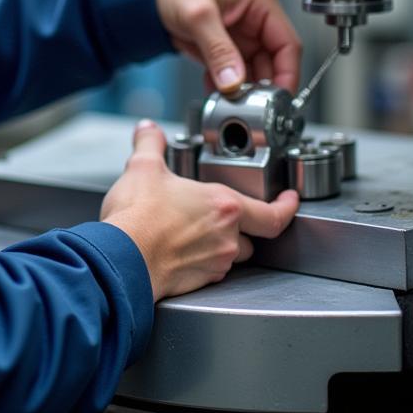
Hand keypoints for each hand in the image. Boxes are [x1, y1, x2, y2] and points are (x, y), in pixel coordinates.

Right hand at [101, 121, 299, 300]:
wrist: (122, 259)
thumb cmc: (139, 218)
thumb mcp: (144, 168)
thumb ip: (151, 144)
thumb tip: (148, 130)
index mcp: (223, 206)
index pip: (273, 214)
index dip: (286, 207)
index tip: (290, 201)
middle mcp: (227, 237)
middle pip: (252, 236)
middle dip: (243, 226)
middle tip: (230, 216)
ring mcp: (215, 263)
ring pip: (232, 255)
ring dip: (222, 244)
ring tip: (198, 231)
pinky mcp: (199, 282)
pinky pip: (211, 271)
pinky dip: (202, 261)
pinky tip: (181, 250)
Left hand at [153, 0, 300, 94]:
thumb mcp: (197, 15)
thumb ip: (218, 50)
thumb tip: (235, 81)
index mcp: (260, 0)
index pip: (288, 44)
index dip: (287, 74)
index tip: (278, 100)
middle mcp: (255, 16)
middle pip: (273, 62)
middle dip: (262, 87)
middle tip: (248, 106)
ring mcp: (239, 32)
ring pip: (254, 71)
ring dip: (243, 90)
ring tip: (229, 102)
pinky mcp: (224, 45)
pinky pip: (234, 72)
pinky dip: (227, 86)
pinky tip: (216, 93)